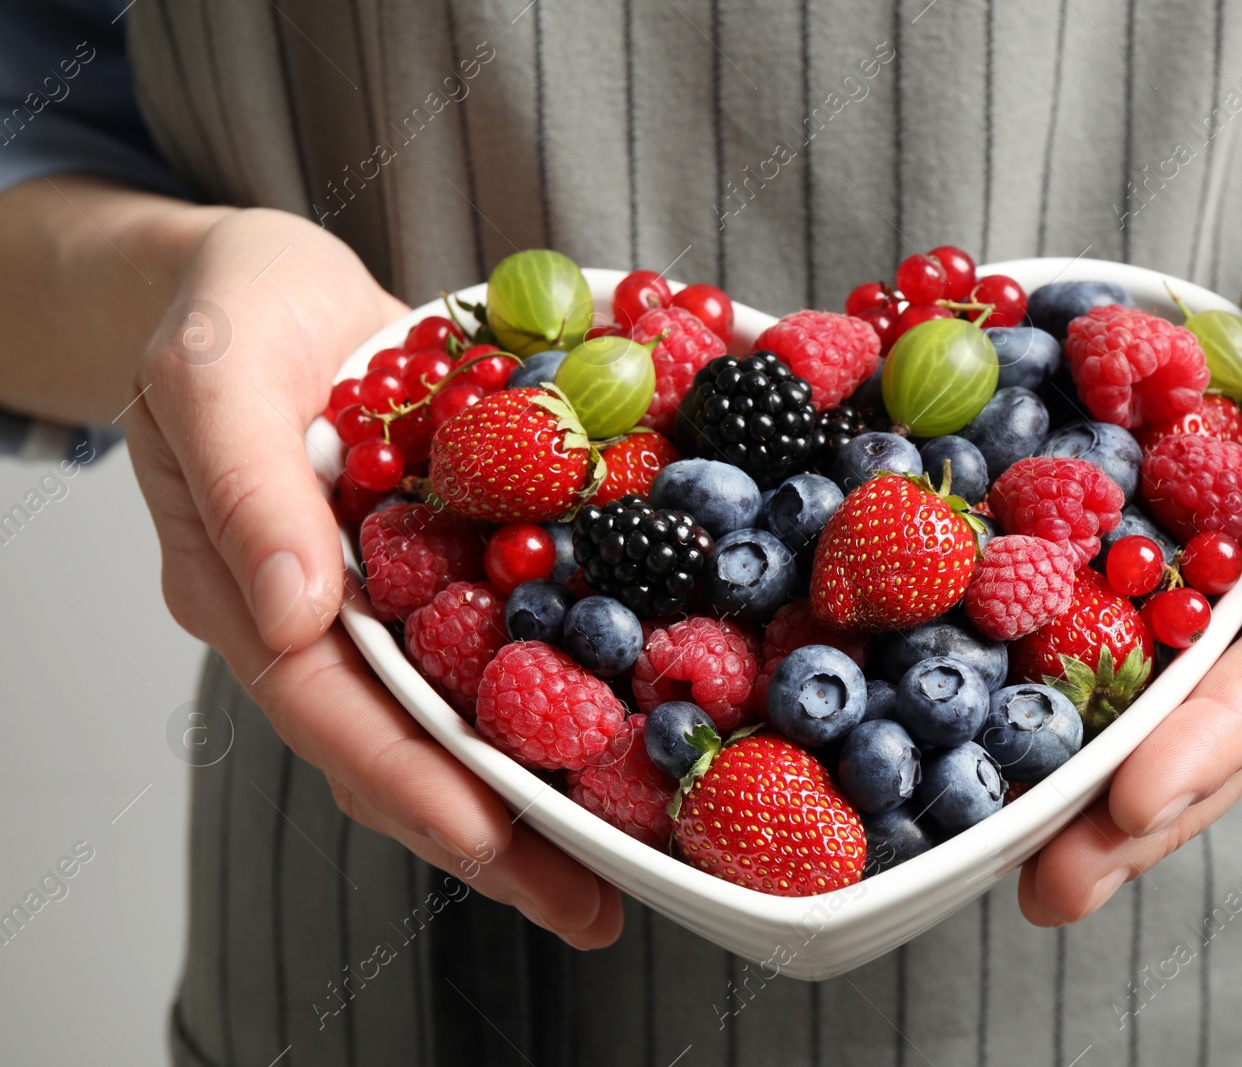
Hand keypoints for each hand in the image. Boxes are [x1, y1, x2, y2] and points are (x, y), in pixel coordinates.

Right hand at [124, 209, 621, 946]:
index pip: (330, 714)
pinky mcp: (442, 564)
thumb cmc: (223, 316)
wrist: (267, 282)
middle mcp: (323, 621)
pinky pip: (498, 644)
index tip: (490, 842)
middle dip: (494, 833)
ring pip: (457, 716)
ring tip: (622, 856)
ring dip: (535, 788)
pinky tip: (626, 728)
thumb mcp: (213, 374)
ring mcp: (386, 600)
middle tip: (590, 904)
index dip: (410, 783)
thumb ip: (245, 488)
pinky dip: (558, 692)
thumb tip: (296, 614)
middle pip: (405, 748)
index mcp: (249, 595)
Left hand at [1019, 185, 1241, 922]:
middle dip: (1149, 818)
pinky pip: (1173, 673)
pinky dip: (1112, 725)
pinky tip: (1046, 771)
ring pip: (1204, 725)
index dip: (1213, 739)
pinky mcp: (1231, 591)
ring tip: (1038, 874)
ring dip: (1123, 805)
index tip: (1135, 801)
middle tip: (1052, 888)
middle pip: (1241, 733)